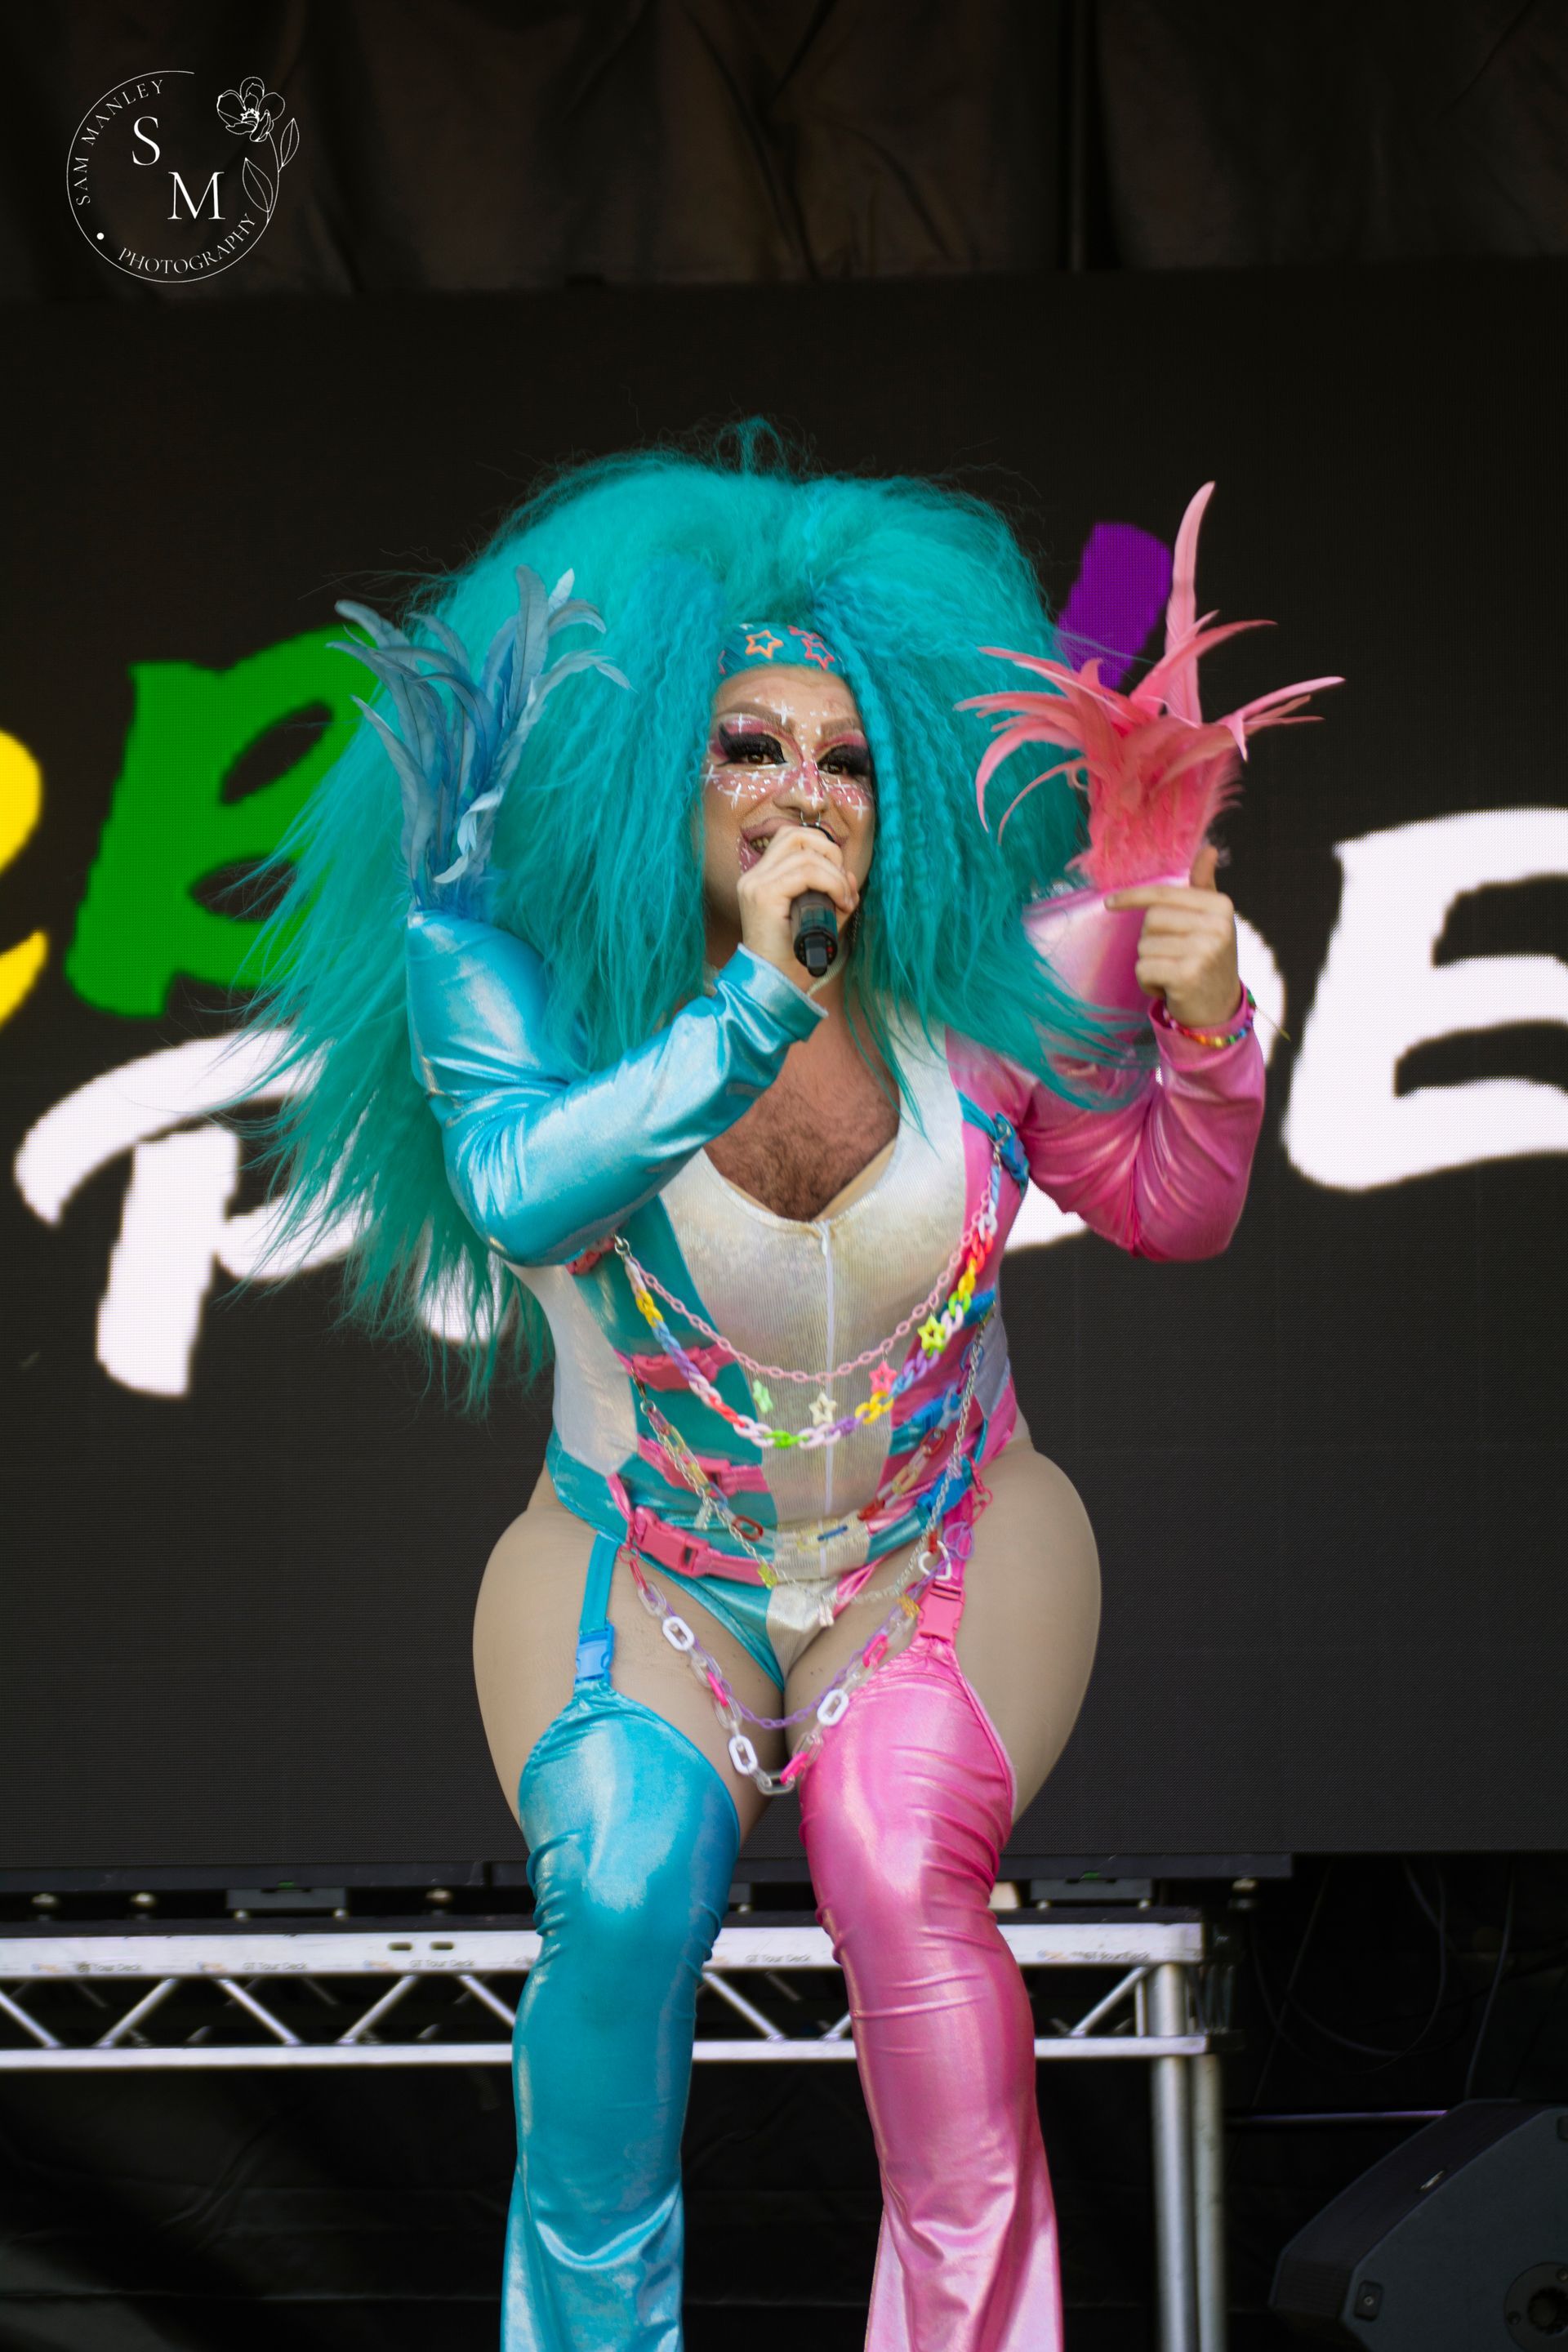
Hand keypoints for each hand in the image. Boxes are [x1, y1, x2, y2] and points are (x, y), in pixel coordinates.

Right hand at [736, 822, 859, 988]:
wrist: (773, 986)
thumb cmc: (793, 958)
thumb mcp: (818, 918)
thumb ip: (832, 892)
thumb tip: (849, 873)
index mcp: (761, 878)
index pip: (792, 839)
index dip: (824, 850)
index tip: (841, 884)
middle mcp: (754, 876)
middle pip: (796, 835)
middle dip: (830, 852)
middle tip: (843, 885)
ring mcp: (755, 884)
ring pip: (804, 853)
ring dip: (835, 874)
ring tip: (844, 900)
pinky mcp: (763, 895)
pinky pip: (806, 872)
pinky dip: (831, 883)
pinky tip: (840, 902)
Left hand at [1103, 843, 1242, 1027]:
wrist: (1219, 1009)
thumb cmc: (1208, 960)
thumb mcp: (1211, 921)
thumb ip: (1204, 887)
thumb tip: (1209, 849)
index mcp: (1221, 906)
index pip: (1164, 894)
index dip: (1133, 897)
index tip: (1110, 903)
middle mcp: (1217, 926)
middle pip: (1151, 919)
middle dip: (1151, 940)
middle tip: (1172, 956)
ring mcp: (1204, 951)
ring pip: (1145, 945)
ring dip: (1150, 963)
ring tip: (1172, 973)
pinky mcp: (1187, 975)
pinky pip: (1144, 968)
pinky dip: (1148, 981)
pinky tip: (1168, 988)